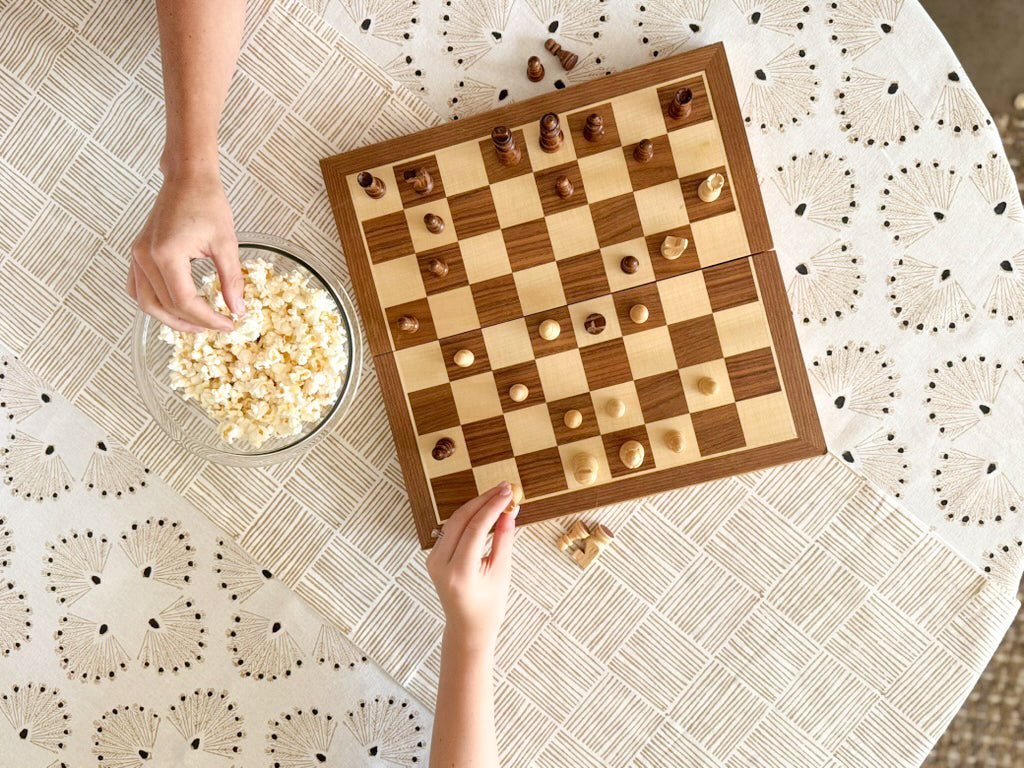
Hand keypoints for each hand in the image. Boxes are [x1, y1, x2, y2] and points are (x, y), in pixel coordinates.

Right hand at [127, 170, 242, 332]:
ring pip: (146, 302)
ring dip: (171, 318)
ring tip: (198, 324)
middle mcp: (145, 258)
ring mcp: (137, 256)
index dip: (208, 319)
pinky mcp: (138, 253)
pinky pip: (138, 288)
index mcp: (166, 255)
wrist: (187, 178)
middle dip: (193, 322)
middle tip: (217, 326)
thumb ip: (231, 280)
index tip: (229, 324)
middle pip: (164, 306)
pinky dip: (154, 303)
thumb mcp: (226, 243)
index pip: (184, 302)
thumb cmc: (207, 202)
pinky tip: (175, 308)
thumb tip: (238, 309)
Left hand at [426, 483, 518, 651]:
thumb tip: (509, 510)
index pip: (475, 528)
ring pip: (453, 521)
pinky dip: (468, 517)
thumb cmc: (489, 606)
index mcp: (459, 572)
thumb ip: (504, 539)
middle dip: (484, 500)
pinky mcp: (433, 557)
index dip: (493, 506)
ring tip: (498, 495)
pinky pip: (451, 530)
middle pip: (460, 519)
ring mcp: (433, 560)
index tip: (508, 493)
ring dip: (476, 506)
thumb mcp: (501, 572)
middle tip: (505, 488)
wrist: (468, 628)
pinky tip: (484, 509)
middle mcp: (440, 564)